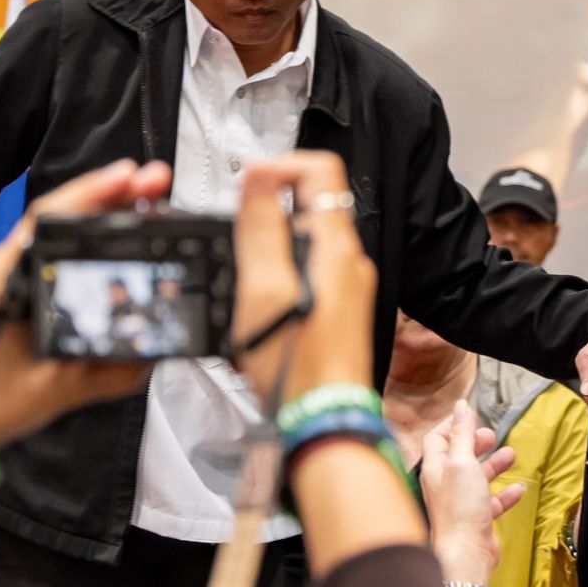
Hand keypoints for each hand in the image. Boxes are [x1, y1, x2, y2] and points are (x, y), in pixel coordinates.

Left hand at [0, 159, 171, 445]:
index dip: (94, 193)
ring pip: (52, 231)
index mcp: (1, 281)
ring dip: (95, 213)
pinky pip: (45, 251)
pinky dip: (80, 239)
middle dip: (107, 195)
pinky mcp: (1, 291)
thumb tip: (158, 353)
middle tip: (155, 182)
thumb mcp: (54, 392)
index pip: (51, 219)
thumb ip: (111, 373)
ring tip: (141, 200)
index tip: (131, 177)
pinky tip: (108, 239)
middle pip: (56, 216)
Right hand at [232, 151, 377, 399]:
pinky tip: (260, 316)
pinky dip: (276, 287)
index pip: (319, 170)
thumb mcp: (264, 287)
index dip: (278, 167)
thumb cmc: (297, 365)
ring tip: (247, 291)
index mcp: (336, 245)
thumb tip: (261, 170)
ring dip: (267, 258)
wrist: (322, 418)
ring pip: (302, 246)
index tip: (247, 189)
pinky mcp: (337, 310)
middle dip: (265, 220)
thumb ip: (261, 226)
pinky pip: (304, 279)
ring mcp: (346, 286)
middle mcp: (348, 261)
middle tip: (238, 249)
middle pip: (306, 207)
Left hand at [421, 399, 524, 585]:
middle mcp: (445, 484)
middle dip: (476, 443)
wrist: (467, 552)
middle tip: (491, 436)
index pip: (437, 438)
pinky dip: (505, 493)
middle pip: (458, 456)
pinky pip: (492, 502)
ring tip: (511, 455)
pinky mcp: (477, 519)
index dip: (452, 425)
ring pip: (477, 478)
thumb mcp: (462, 461)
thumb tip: (461, 406)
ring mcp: (461, 503)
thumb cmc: (460, 507)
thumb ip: (462, 433)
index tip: (470, 416)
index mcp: (435, 468)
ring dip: (494, 465)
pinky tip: (518, 488)